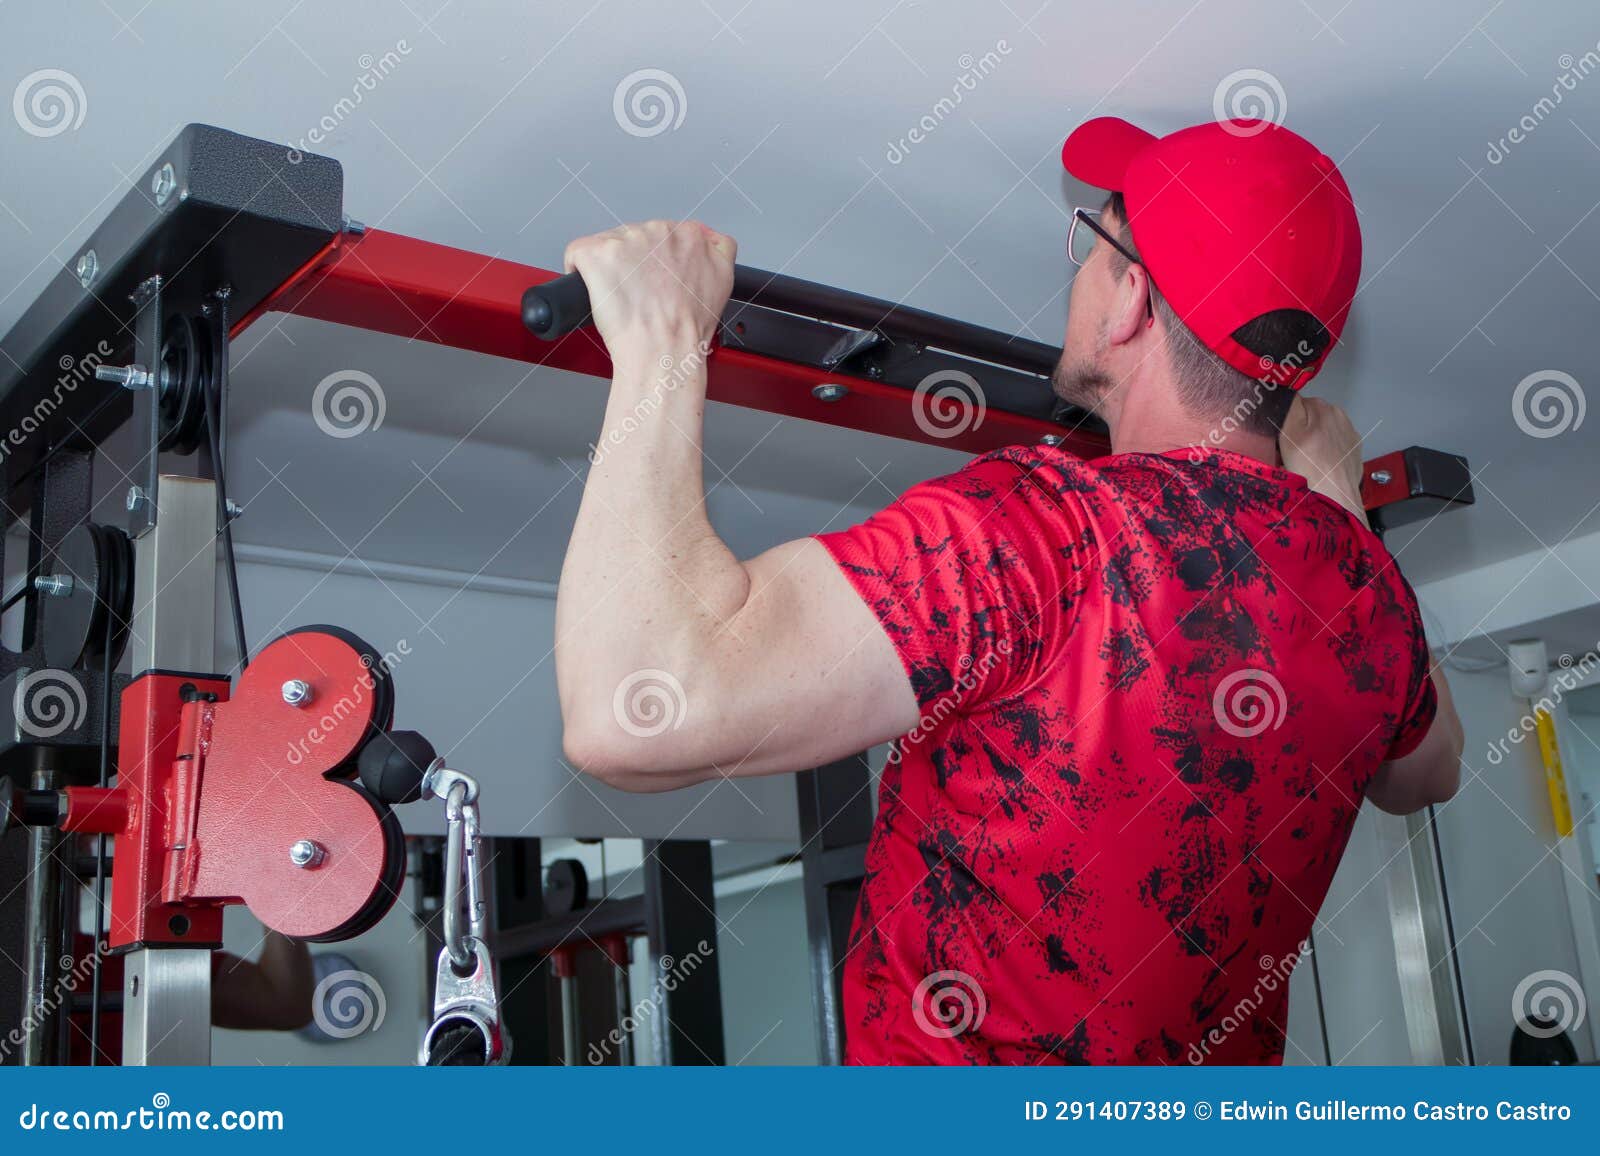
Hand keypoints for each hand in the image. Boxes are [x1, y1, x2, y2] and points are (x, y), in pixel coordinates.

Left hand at [563, 220, 735, 371]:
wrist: (663, 350)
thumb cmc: (686, 330)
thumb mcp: (722, 284)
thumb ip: (716, 253)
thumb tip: (708, 244)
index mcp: (691, 235)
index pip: (667, 234)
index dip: (658, 262)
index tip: (657, 281)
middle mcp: (660, 230)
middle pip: (635, 239)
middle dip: (633, 265)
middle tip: (641, 296)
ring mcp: (626, 239)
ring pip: (608, 247)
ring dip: (610, 270)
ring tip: (623, 299)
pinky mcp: (597, 252)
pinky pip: (578, 254)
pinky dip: (581, 273)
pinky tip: (597, 292)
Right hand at [1279, 396, 1366, 520]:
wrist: (1337, 501)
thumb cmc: (1310, 475)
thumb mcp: (1289, 438)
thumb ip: (1287, 409)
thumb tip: (1283, 392)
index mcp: (1320, 407)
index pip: (1291, 401)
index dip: (1281, 418)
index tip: (1279, 436)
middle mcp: (1336, 414)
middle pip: (1306, 414)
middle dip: (1297, 428)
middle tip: (1290, 451)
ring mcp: (1347, 429)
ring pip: (1319, 426)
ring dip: (1311, 437)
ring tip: (1306, 459)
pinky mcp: (1353, 444)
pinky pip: (1332, 438)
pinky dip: (1324, 447)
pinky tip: (1320, 462)